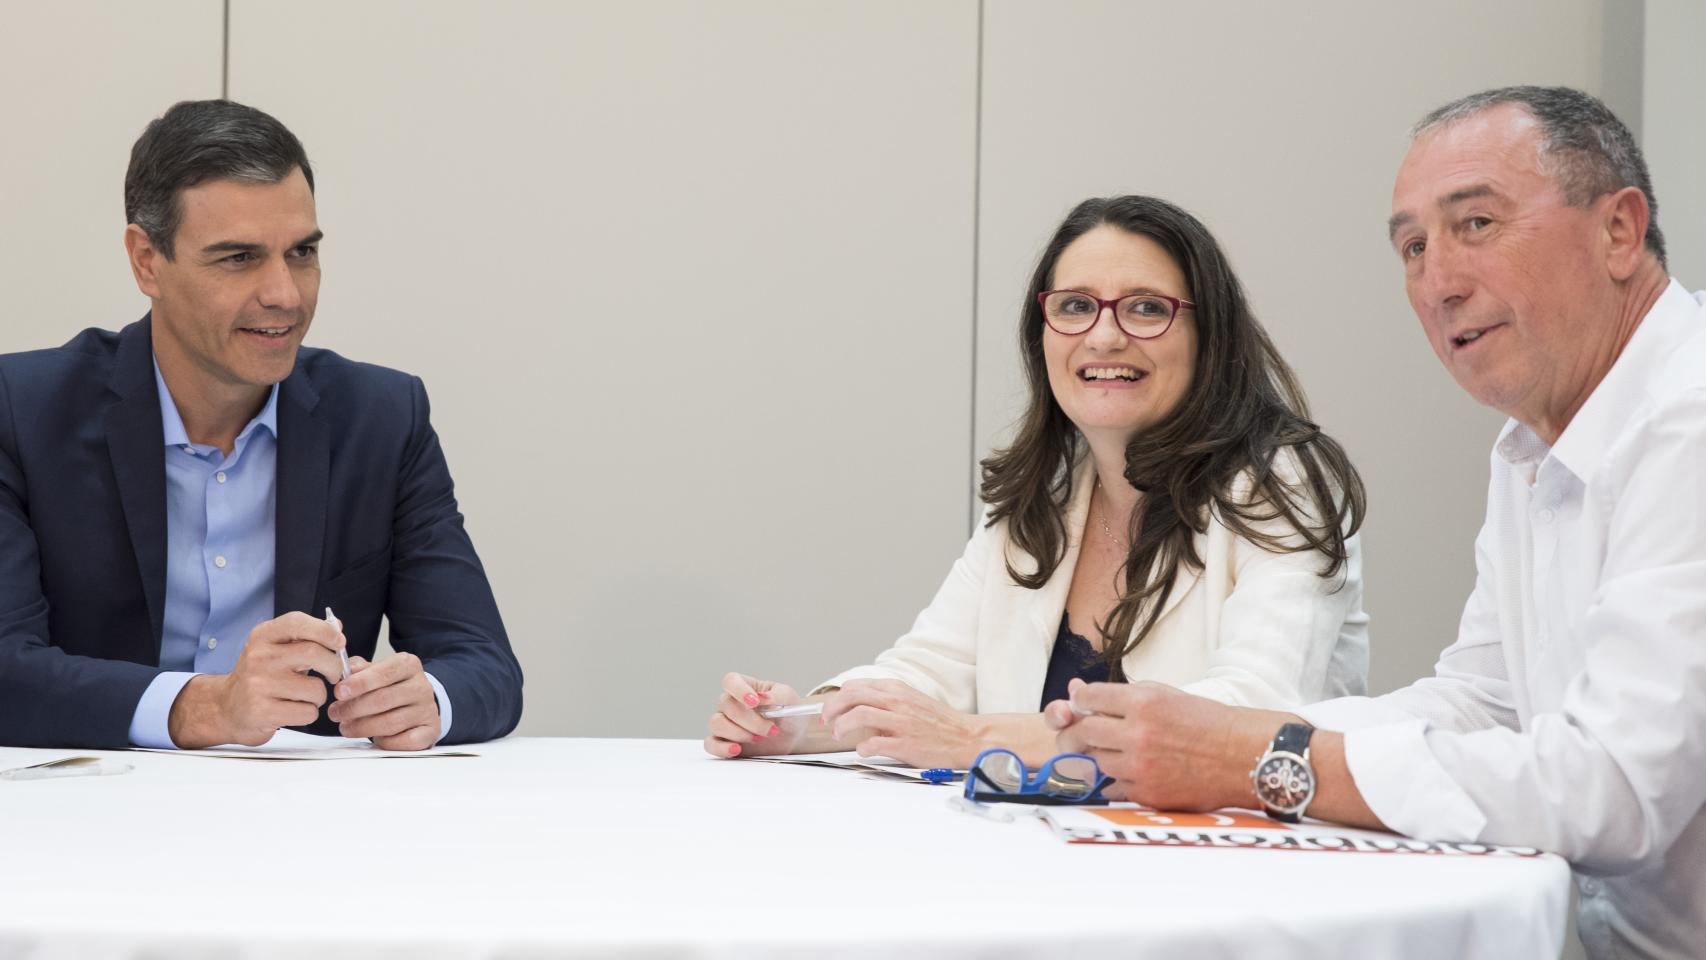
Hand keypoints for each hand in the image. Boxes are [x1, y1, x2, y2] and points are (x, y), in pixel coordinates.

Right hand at [167, 611, 345, 748]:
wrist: (226, 708)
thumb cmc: (260, 677)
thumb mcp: (276, 649)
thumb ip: (306, 637)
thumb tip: (337, 626)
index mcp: (262, 637)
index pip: (297, 622)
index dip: (325, 631)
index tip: (340, 642)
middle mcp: (258, 657)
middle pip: (313, 653)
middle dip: (334, 666)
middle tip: (334, 674)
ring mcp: (258, 685)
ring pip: (315, 688)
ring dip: (320, 696)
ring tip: (304, 696)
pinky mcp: (261, 711)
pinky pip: (307, 712)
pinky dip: (309, 713)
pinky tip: (293, 710)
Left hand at [328, 652, 440, 750]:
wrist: (418, 703)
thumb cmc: (391, 687)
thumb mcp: (377, 671)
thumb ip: (360, 670)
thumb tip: (346, 671)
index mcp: (409, 665)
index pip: (383, 672)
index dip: (359, 683)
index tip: (339, 692)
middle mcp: (421, 686)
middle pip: (383, 699)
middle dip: (353, 708)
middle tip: (335, 713)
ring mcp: (427, 710)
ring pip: (390, 723)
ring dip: (362, 728)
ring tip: (346, 727)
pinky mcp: (430, 731)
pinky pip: (403, 741)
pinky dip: (384, 742)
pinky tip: (374, 738)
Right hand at [704, 672, 806, 757]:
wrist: (794, 734)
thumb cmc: (789, 711)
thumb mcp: (789, 698)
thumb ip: (777, 695)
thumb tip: (761, 697)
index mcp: (745, 687)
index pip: (731, 681)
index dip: (739, 690)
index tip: (754, 702)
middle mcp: (731, 703)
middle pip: (726, 705)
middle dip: (751, 721)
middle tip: (771, 729)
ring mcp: (726, 723)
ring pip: (716, 723)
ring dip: (739, 733)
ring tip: (759, 738)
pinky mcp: (724, 742)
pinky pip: (711, 744)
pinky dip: (722, 748)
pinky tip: (737, 749)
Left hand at [820, 679, 986, 768]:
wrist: (966, 738)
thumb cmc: (938, 723)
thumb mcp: (910, 701)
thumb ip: (885, 701)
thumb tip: (858, 709)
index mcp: (897, 689)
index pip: (855, 686)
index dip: (837, 698)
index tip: (831, 711)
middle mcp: (897, 701)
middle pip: (852, 695)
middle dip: (832, 709)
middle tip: (828, 722)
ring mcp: (901, 722)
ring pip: (859, 714)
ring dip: (843, 725)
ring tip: (840, 735)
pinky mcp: (906, 744)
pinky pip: (874, 743)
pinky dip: (862, 747)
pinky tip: (863, 750)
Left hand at [1044, 678, 1280, 809]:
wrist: (1241, 756)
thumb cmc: (1204, 722)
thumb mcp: (1164, 695)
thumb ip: (1120, 695)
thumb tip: (1075, 691)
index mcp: (1143, 703)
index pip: (1089, 699)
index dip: (1081, 702)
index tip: (1081, 706)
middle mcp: (1139, 734)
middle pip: (1085, 732)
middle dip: (1078, 731)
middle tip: (1079, 733)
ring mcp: (1142, 767)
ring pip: (1098, 760)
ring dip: (1102, 755)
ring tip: (1119, 750)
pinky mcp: (1147, 794)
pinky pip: (1113, 787)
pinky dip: (1117, 780)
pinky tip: (1131, 771)